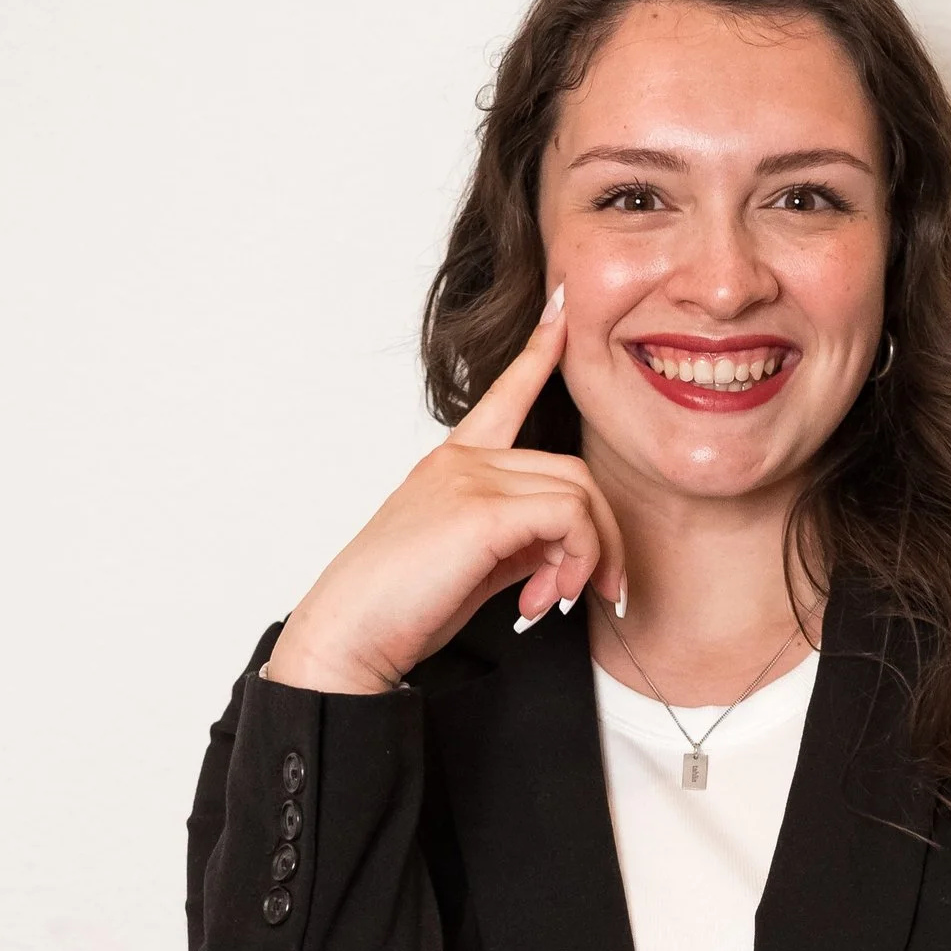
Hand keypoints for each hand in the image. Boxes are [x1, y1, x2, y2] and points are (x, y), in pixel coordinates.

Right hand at [262, 286, 627, 693]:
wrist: (349, 636)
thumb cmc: (398, 610)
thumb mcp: (470, 567)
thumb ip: (517, 543)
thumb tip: (563, 550)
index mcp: (452, 466)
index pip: (503, 396)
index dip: (538, 354)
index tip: (561, 314)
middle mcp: (461, 461)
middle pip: (571, 472)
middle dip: (602, 537)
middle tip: (598, 593)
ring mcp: (469, 478)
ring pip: (578, 494)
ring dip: (589, 557)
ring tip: (557, 601)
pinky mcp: (481, 509)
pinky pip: (569, 518)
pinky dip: (576, 560)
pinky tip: (542, 598)